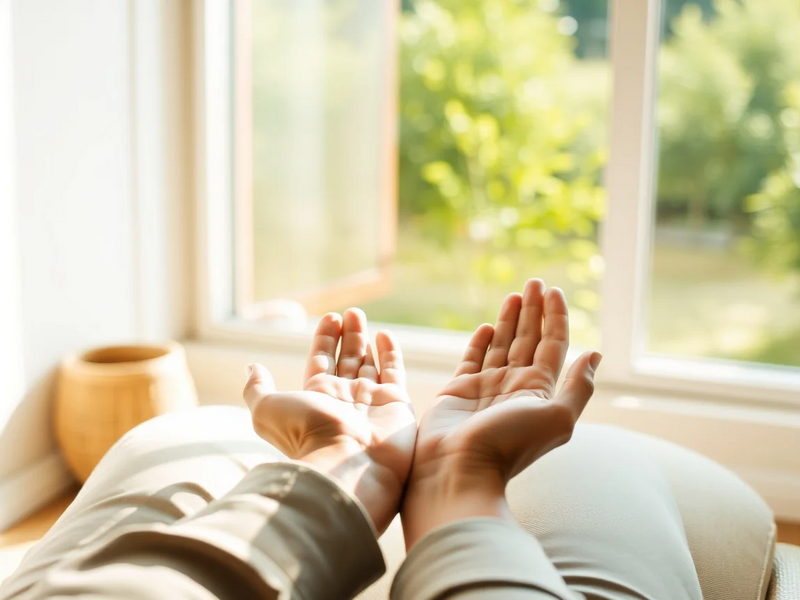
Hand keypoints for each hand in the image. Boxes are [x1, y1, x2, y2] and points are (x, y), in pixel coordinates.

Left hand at [243, 309, 416, 533]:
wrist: (347, 460)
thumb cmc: (306, 435)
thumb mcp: (266, 409)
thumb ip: (257, 388)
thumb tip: (251, 368)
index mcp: (317, 398)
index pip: (321, 361)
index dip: (325, 339)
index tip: (330, 317)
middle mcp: (344, 399)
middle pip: (345, 360)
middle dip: (347, 336)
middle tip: (350, 313)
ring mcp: (371, 401)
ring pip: (367, 363)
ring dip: (364, 339)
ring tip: (360, 315)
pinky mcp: (396, 403)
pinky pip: (393, 373)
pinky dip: (390, 354)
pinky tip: (385, 336)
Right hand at [402, 279, 600, 546]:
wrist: (459, 469)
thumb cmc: (508, 445)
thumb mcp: (556, 417)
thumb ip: (578, 386)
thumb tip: (596, 354)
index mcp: (540, 390)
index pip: (552, 344)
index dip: (555, 317)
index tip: (553, 290)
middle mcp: (515, 386)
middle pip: (529, 339)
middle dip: (533, 310)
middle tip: (534, 282)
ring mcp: (487, 387)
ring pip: (502, 344)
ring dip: (510, 319)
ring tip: (514, 293)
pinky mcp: (459, 389)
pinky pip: (473, 359)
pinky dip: (480, 342)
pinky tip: (486, 327)